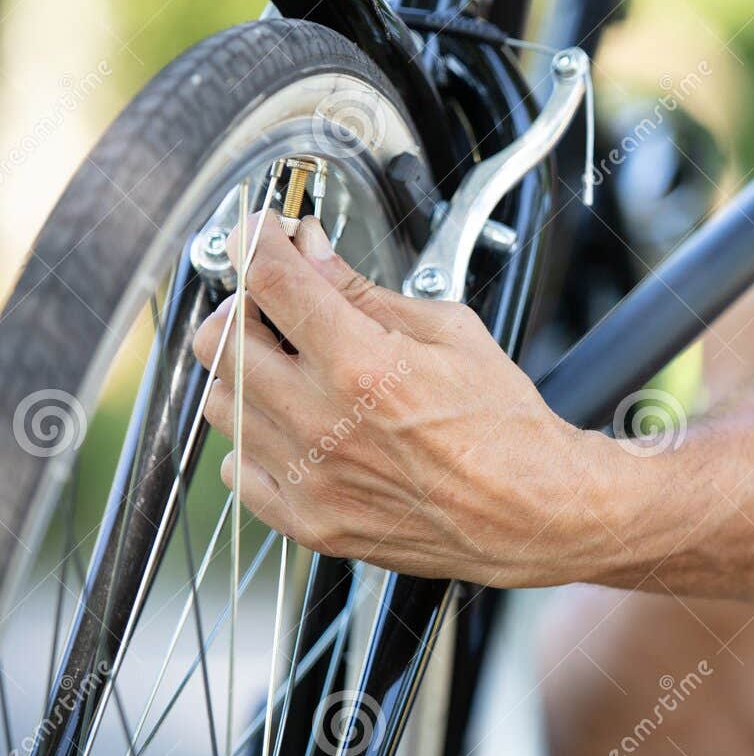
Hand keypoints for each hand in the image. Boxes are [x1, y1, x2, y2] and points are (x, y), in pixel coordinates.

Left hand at [191, 213, 630, 586]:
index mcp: (362, 364)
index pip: (270, 281)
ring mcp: (309, 477)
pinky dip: (255, 441)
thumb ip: (366, 293)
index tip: (260, 234)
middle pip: (219, 340)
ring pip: (220, 402)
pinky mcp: (307, 521)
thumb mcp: (450, 333)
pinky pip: (236, 468)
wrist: (532, 512)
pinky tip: (299, 429)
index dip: (256, 242)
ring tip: (292, 372)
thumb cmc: (504, 426)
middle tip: (275, 304)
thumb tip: (312, 252)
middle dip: (242, 306)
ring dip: (246, 374)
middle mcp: (323, 422)